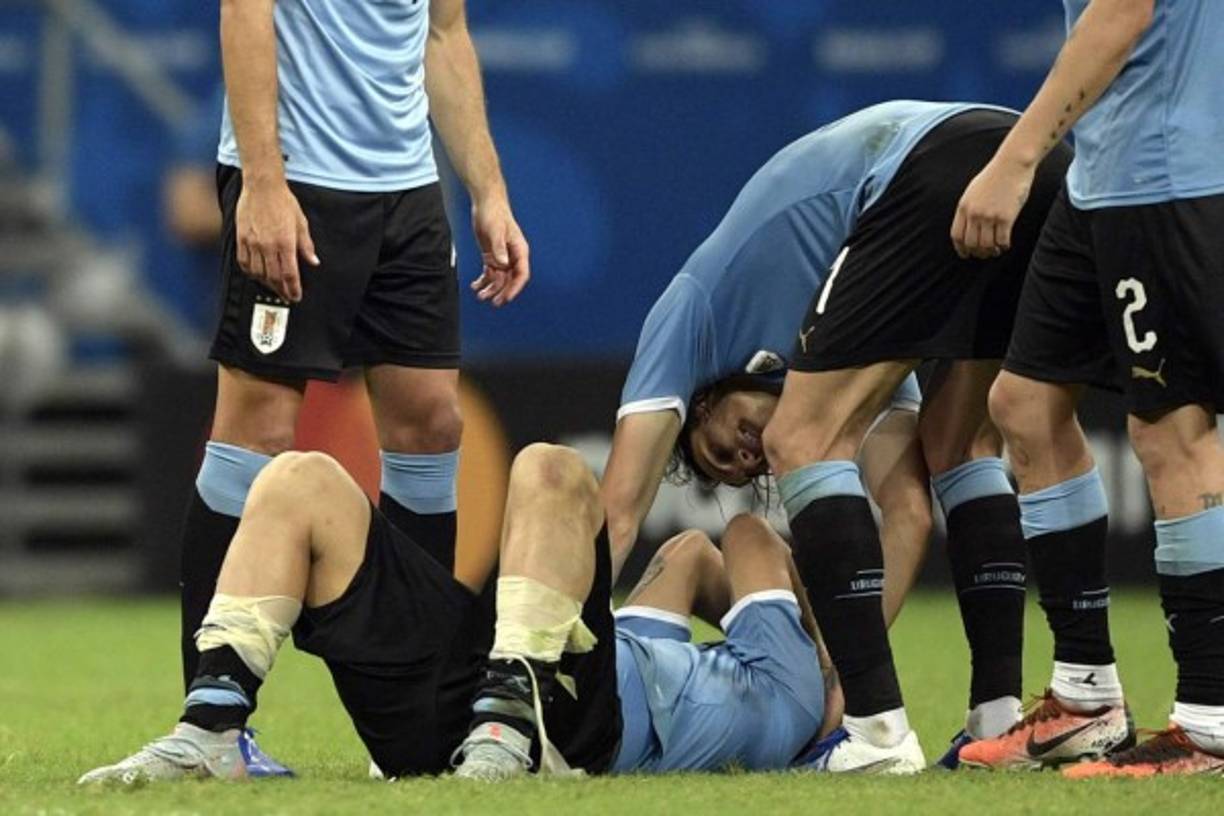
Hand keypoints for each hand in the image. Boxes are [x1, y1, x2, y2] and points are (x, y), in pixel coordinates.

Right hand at [235, 178, 319, 302]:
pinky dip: (251, 273)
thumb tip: (314, 262)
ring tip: (274, 288)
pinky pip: (244, 262)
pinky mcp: (241, 238)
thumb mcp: (301, 222)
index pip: (289, 274)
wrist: (262, 187)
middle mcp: (268, 245)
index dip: (293, 289)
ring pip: (258, 273)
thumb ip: (306, 245)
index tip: (296, 297)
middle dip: (281, 290)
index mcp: (285, 242)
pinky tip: (257, 275)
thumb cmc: (283, 202)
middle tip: (287, 296)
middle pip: (274, 277)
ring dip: (266, 284)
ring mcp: (252, 243)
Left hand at [469, 193, 529, 306]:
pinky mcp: (492, 256)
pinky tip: (475, 286)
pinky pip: (489, 273)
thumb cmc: (494, 214)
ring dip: (490, 288)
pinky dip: (483, 281)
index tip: (506, 298)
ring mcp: (502, 257)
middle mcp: (512, 256)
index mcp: (519, 251)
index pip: (521, 274)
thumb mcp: (496, 230)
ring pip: (499, 278)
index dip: (515, 288)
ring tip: (480, 295)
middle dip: (502, 292)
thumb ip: (499, 248)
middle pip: (510, 280)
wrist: (486, 203)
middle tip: (493, 302)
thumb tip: (503, 263)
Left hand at [951, 154, 1035, 259]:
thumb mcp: (973, 191)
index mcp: (963, 207)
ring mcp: (989, 215)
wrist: (1012, 164)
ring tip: (996, 250)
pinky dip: (1003, 246)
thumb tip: (968, 227)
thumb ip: (969, 208)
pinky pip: (1002, 240)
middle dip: (977, 252)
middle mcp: (974, 213)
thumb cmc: (995, 176)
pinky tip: (1006, 244)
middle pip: (971, 243)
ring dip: (991, 251)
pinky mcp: (1006, 217)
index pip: (957, 236)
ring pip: (986, 245)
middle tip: (985, 254)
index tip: (966, 254)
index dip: (961, 248)